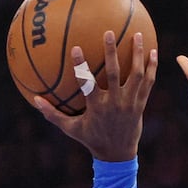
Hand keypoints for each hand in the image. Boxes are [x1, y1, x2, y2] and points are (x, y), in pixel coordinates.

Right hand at [33, 31, 156, 161]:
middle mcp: (114, 103)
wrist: (117, 155)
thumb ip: (53, 114)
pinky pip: (148, 83)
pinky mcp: (141, 104)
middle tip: (109, 33)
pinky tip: (154, 52)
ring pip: (136, 75)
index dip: (82, 66)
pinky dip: (152, 67)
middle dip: (112, 53)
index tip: (76, 48)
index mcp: (97, 107)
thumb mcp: (71, 129)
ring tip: (137, 35)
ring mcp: (129, 103)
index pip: (87, 84)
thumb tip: (34, 100)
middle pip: (114, 74)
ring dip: (137, 55)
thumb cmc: (92, 139)